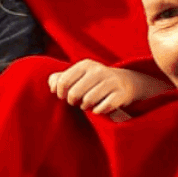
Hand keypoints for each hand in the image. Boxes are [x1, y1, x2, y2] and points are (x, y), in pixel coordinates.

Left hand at [48, 61, 169, 120]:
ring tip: (87, 104)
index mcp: (85, 65)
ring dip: (85, 107)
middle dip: (73, 102)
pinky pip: (102, 108)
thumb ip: (58, 79)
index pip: (63, 82)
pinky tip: (99, 108)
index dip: (60, 93)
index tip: (63, 96)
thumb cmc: (93, 81)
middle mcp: (98, 70)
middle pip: (74, 94)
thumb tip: (53, 87)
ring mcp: (111, 81)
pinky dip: (98, 111)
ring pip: (88, 101)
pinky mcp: (121, 94)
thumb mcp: (77, 76)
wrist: (124, 82)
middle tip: (77, 101)